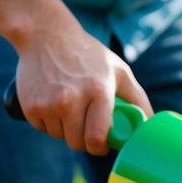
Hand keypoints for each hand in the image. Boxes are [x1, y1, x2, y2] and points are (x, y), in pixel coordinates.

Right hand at [14, 25, 152, 154]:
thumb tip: (151, 123)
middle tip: (87, 124)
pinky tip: (53, 102)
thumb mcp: (119, 70)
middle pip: (78, 143)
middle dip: (84, 140)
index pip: (98, 138)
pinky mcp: (31, 106)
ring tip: (69, 105)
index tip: (103, 143)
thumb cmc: (88, 55)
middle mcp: (72, 100)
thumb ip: (137, 98)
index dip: (101, 147)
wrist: (46, 35)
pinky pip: (42, 128)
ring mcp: (49, 104)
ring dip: (66, 129)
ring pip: (60, 136)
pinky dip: (48, 122)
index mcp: (99, 92)